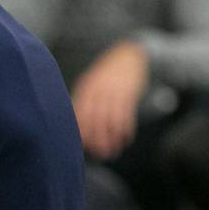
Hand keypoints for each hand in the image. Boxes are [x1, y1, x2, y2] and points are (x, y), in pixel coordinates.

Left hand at [72, 41, 147, 159]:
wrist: (129, 54)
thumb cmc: (106, 74)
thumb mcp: (91, 83)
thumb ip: (84, 101)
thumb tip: (78, 125)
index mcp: (85, 89)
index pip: (79, 114)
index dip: (81, 131)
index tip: (83, 146)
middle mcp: (98, 90)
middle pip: (94, 119)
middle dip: (96, 139)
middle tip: (99, 154)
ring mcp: (114, 91)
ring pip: (111, 119)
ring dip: (112, 138)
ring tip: (113, 152)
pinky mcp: (130, 93)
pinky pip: (127, 114)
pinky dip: (126, 128)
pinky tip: (125, 139)